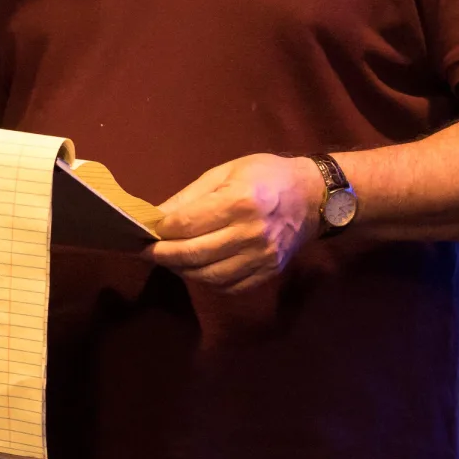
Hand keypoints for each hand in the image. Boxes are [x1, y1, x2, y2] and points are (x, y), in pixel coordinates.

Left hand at [148, 154, 324, 293]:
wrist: (313, 196)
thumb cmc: (266, 176)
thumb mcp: (225, 173)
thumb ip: (189, 197)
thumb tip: (157, 218)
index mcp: (240, 202)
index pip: (186, 225)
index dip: (161, 231)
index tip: (144, 232)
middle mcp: (251, 233)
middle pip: (193, 253)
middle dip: (162, 255)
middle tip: (145, 252)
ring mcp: (261, 257)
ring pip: (208, 275)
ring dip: (181, 270)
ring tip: (168, 260)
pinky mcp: (268, 272)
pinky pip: (228, 286)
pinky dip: (206, 280)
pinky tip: (196, 268)